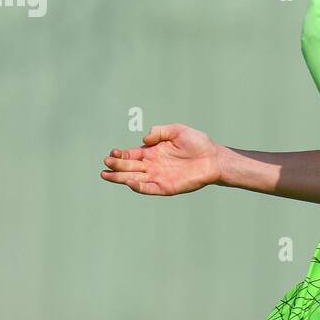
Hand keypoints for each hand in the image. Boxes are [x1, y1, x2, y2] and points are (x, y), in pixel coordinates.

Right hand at [101, 124, 220, 196]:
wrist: (214, 158)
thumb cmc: (198, 143)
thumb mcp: (177, 130)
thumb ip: (159, 132)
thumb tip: (144, 139)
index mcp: (153, 152)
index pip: (131, 155)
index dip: (120, 155)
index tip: (112, 153)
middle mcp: (153, 165)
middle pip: (129, 167)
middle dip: (116, 166)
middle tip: (105, 164)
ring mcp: (159, 177)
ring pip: (135, 179)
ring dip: (121, 178)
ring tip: (106, 175)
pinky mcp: (166, 187)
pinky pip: (149, 188)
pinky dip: (139, 187)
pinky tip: (129, 182)